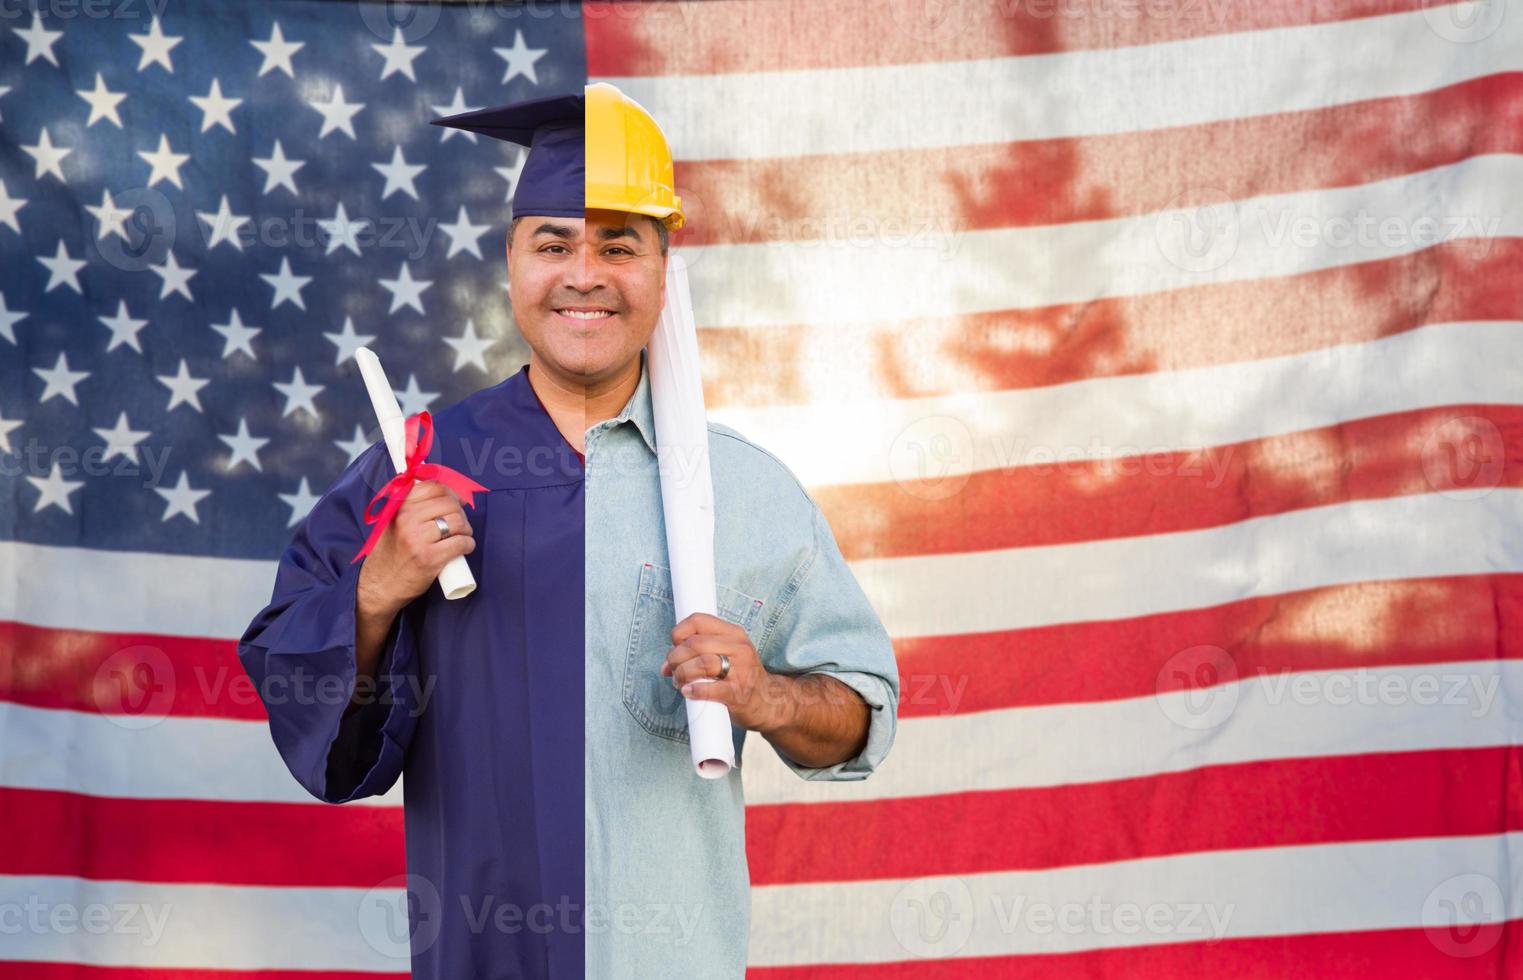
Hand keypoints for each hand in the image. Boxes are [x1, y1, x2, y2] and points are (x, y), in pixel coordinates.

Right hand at [357, 479, 474, 614]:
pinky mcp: (429, 558)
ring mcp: (418, 539)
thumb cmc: (391, 553)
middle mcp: (407, 519)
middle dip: (460, 513)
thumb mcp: (393, 522)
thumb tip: (448, 494)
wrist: (379, 584)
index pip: (434, 487)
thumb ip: (411, 507)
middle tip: (459, 525)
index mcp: (400, 507)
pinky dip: (468, 544)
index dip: (452, 493)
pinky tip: (464, 547)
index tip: (457, 501)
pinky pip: (460, 543)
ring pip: (457, 522)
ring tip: (461, 536)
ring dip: (466, 529)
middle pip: (450, 504)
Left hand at [660, 612, 790, 733]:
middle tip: (671, 669)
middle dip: (675, 657)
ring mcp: (741, 672)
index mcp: (734, 634)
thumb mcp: (729, 652)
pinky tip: (688, 692)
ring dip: (682, 673)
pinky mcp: (738, 694)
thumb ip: (700, 651)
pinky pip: (711, 689)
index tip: (674, 645)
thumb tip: (666, 664)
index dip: (678, 632)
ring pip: (702, 664)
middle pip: (696, 644)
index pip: (699, 621)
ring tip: (679, 682)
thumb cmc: (742, 676)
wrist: (769, 702)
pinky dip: (694, 690)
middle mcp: (739, 649)